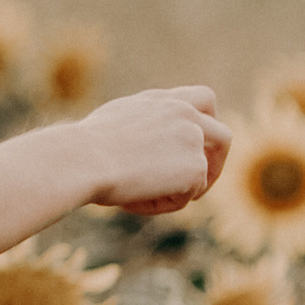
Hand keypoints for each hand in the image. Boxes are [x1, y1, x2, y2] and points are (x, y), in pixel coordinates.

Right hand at [75, 83, 226, 216]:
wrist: (84, 158)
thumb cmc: (81, 147)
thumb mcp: (113, 124)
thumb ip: (140, 128)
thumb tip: (142, 149)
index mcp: (162, 100)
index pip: (203, 99)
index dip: (207, 123)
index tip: (195, 144)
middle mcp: (184, 113)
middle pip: (223, 136)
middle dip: (216, 162)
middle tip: (198, 183)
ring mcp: (194, 139)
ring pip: (203, 175)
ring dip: (184, 190)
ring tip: (149, 198)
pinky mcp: (196, 168)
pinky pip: (187, 197)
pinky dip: (163, 205)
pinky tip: (134, 201)